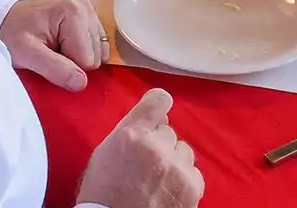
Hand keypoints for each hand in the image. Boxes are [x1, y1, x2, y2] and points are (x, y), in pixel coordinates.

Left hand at [0, 0, 105, 91]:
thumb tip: (82, 83)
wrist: (3, 21)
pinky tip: (65, 46)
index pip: (88, 60)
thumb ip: (54, 68)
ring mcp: (89, 12)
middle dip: (73, 61)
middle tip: (49, 52)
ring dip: (77, 57)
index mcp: (74, 13)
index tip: (47, 57)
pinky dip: (83, 52)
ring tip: (55, 48)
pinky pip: (98, 47)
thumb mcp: (26, 54)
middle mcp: (85, 8)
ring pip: (99, 53)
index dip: (67, 66)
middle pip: (95, 56)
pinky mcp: (89, 18)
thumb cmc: (12, 35)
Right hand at [78, 89, 202, 207]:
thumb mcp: (105, 154)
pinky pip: (193, 172)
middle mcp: (156, 147)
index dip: (158, 107)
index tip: (157, 115)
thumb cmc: (103, 195)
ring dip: (173, 161)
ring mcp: (176, 168)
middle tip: (146, 163)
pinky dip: (183, 180)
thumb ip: (129, 132)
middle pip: (169, 131)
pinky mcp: (191, 187)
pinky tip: (167, 192)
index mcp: (130, 135)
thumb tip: (155, 119)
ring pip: (183, 150)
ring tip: (157, 180)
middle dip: (160, 144)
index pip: (159, 100)